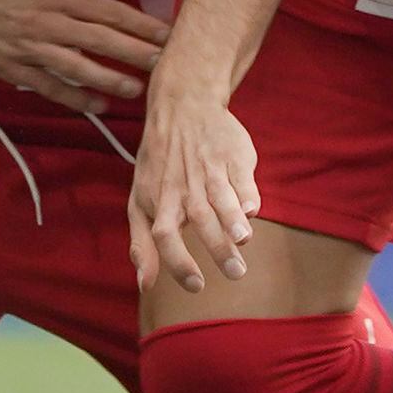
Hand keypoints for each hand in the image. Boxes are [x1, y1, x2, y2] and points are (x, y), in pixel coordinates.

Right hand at [0, 0, 168, 114]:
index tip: (167, 35)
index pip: (111, 13)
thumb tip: (102, 6)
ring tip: (138, 89)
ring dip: (112, 80)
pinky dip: (75, 97)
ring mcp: (33, 49)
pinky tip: (98, 104)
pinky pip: (51, 86)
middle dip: (137, 54)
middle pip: (103, 41)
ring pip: (81, 68)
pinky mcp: (16, 69)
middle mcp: (51, 23)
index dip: (142, 26)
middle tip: (166, 65)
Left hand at [129, 80, 257, 292]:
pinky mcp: (232, 155)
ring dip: (232, 219)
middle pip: (199, 219)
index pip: (165, 235)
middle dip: (217, 248)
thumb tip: (144, 285)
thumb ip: (142, 244)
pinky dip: (247, 192)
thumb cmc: (160, 165)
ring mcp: (209, 169)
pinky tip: (254, 210)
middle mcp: (184, 187)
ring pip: (220, 197)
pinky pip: (240, 176)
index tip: (197, 285)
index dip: (178, 261)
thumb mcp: (139, 201)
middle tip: (237, 274)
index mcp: (159, 200)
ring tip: (244, 241)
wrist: (181, 107)